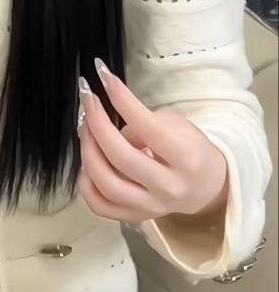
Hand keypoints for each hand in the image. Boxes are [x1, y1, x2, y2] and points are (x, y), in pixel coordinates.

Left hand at [76, 58, 229, 224]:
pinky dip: (86, 182)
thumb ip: (145, 123)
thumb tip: (110, 128)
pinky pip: (100, 205)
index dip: (122, 99)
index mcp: (187, 158)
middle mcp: (168, 187)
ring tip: (85, 127)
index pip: (148, 127)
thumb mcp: (179, 126)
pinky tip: (88, 161)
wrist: (207, 188)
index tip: (102, 73)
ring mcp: (150, 207)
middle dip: (96, 122)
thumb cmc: (191, 148)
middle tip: (87, 98)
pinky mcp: (135, 218)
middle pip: (121, 157)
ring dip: (87, 149)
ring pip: (106, 183)